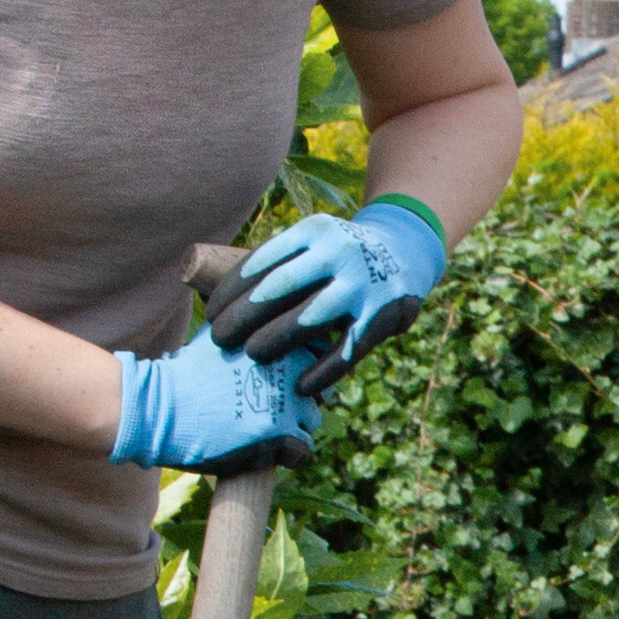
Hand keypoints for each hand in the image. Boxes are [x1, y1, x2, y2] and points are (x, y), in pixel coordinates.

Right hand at [108, 336, 317, 470]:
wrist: (159, 409)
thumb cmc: (182, 374)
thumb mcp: (216, 335)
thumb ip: (243, 325)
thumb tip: (250, 311)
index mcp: (276, 338)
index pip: (317, 351)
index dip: (304, 368)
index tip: (284, 380)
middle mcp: (289, 365)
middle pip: (317, 387)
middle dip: (299, 398)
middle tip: (271, 409)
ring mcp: (287, 400)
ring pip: (312, 419)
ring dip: (294, 427)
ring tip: (265, 431)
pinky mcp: (280, 434)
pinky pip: (302, 450)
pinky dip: (287, 455)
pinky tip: (266, 452)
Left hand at [215, 194, 447, 386]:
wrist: (407, 249)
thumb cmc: (340, 257)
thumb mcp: (313, 243)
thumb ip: (281, 265)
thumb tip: (218, 298)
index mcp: (313, 232)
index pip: (262, 261)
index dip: (231, 291)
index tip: (211, 314)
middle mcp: (337, 253)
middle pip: (279, 288)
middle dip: (243, 316)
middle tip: (219, 339)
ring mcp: (362, 284)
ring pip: (310, 317)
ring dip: (275, 339)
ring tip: (251, 356)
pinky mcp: (381, 315)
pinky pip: (346, 349)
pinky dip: (322, 370)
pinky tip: (300, 386)